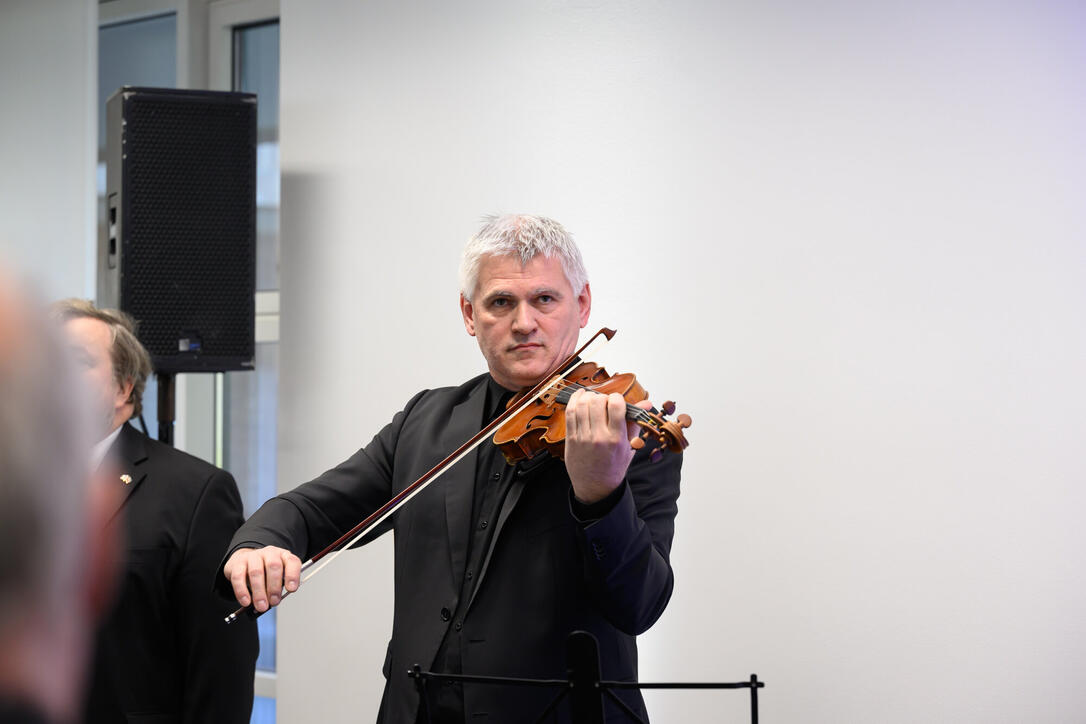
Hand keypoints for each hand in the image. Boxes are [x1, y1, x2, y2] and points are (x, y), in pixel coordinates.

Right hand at [224, 546, 301, 612]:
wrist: (245, 562)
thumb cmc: (266, 573)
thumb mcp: (277, 578)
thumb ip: (279, 588)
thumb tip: (273, 602)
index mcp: (284, 556)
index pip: (292, 562)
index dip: (293, 575)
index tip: (291, 589)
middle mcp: (269, 553)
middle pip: (273, 566)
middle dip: (274, 587)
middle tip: (274, 602)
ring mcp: (253, 556)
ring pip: (256, 572)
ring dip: (259, 592)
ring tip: (261, 606)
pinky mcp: (238, 563)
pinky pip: (238, 577)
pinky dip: (242, 591)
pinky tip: (246, 602)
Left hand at [564, 389, 652, 503]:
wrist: (596, 487)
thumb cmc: (614, 466)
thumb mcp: (630, 446)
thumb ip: (636, 422)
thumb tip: (647, 403)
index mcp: (616, 439)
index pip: (616, 406)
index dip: (617, 397)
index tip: (617, 400)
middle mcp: (599, 437)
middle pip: (597, 402)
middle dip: (602, 397)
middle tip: (604, 402)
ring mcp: (583, 437)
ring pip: (581, 405)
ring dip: (587, 397)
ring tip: (592, 399)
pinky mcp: (571, 438)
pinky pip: (570, 413)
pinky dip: (574, 400)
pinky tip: (579, 397)